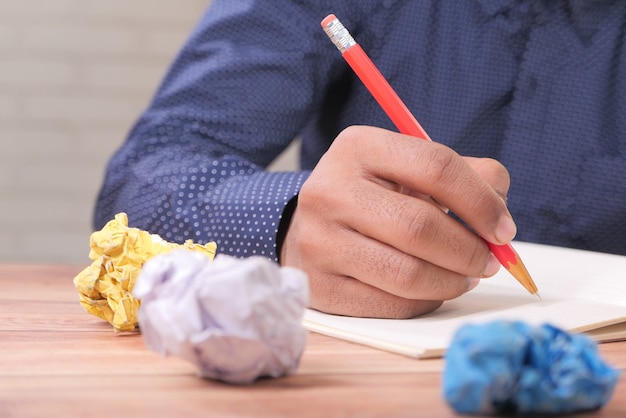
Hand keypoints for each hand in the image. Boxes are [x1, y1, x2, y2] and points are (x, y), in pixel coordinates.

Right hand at [280, 125, 515, 318]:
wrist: (311, 227)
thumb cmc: (374, 196)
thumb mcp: (410, 169)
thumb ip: (465, 176)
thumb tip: (500, 219)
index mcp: (359, 147)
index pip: (436, 167)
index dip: (481, 202)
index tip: (503, 229)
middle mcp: (330, 190)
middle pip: (420, 226)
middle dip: (469, 250)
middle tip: (488, 261)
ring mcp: (319, 241)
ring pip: (407, 273)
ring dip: (451, 281)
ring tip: (464, 276)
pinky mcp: (321, 285)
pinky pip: (391, 304)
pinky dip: (425, 301)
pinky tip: (430, 289)